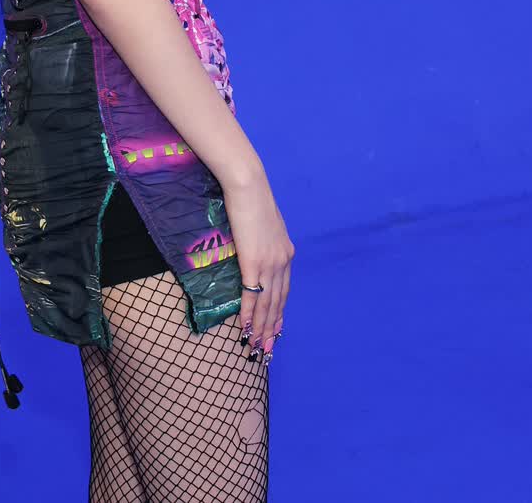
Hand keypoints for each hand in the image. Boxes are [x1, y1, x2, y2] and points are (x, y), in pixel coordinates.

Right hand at [223, 176, 293, 360]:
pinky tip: (245, 326)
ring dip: (262, 326)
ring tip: (257, 344)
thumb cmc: (250, 197)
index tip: (276, 327)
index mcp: (285, 252)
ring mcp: (269, 262)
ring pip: (267, 302)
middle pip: (278, 301)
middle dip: (273, 326)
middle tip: (267, 347)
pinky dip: (249, 313)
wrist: (248, 185)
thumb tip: (255, 245)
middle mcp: (282, 261)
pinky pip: (252, 293)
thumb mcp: (263, 222)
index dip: (279, 311)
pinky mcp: (253, 261)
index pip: (284, 289)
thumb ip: (263, 239)